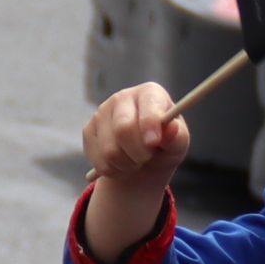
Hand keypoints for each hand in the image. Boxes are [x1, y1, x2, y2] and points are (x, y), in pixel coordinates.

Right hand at [78, 82, 191, 263]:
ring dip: (122, 165)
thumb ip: (176, 138)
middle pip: (122, 124)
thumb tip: (171, 130)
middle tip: (144, 161)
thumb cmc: (164, 150)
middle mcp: (124, 98)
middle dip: (135, 151)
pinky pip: (94, 155)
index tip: (152, 146)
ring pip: (106, 145)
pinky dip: (108, 168)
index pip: (146, 101)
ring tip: (133, 166)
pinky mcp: (88, 132)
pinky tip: (118, 167)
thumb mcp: (176, 147)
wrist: (141, 165)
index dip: (148, 123)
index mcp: (150, 94)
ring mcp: (102, 114)